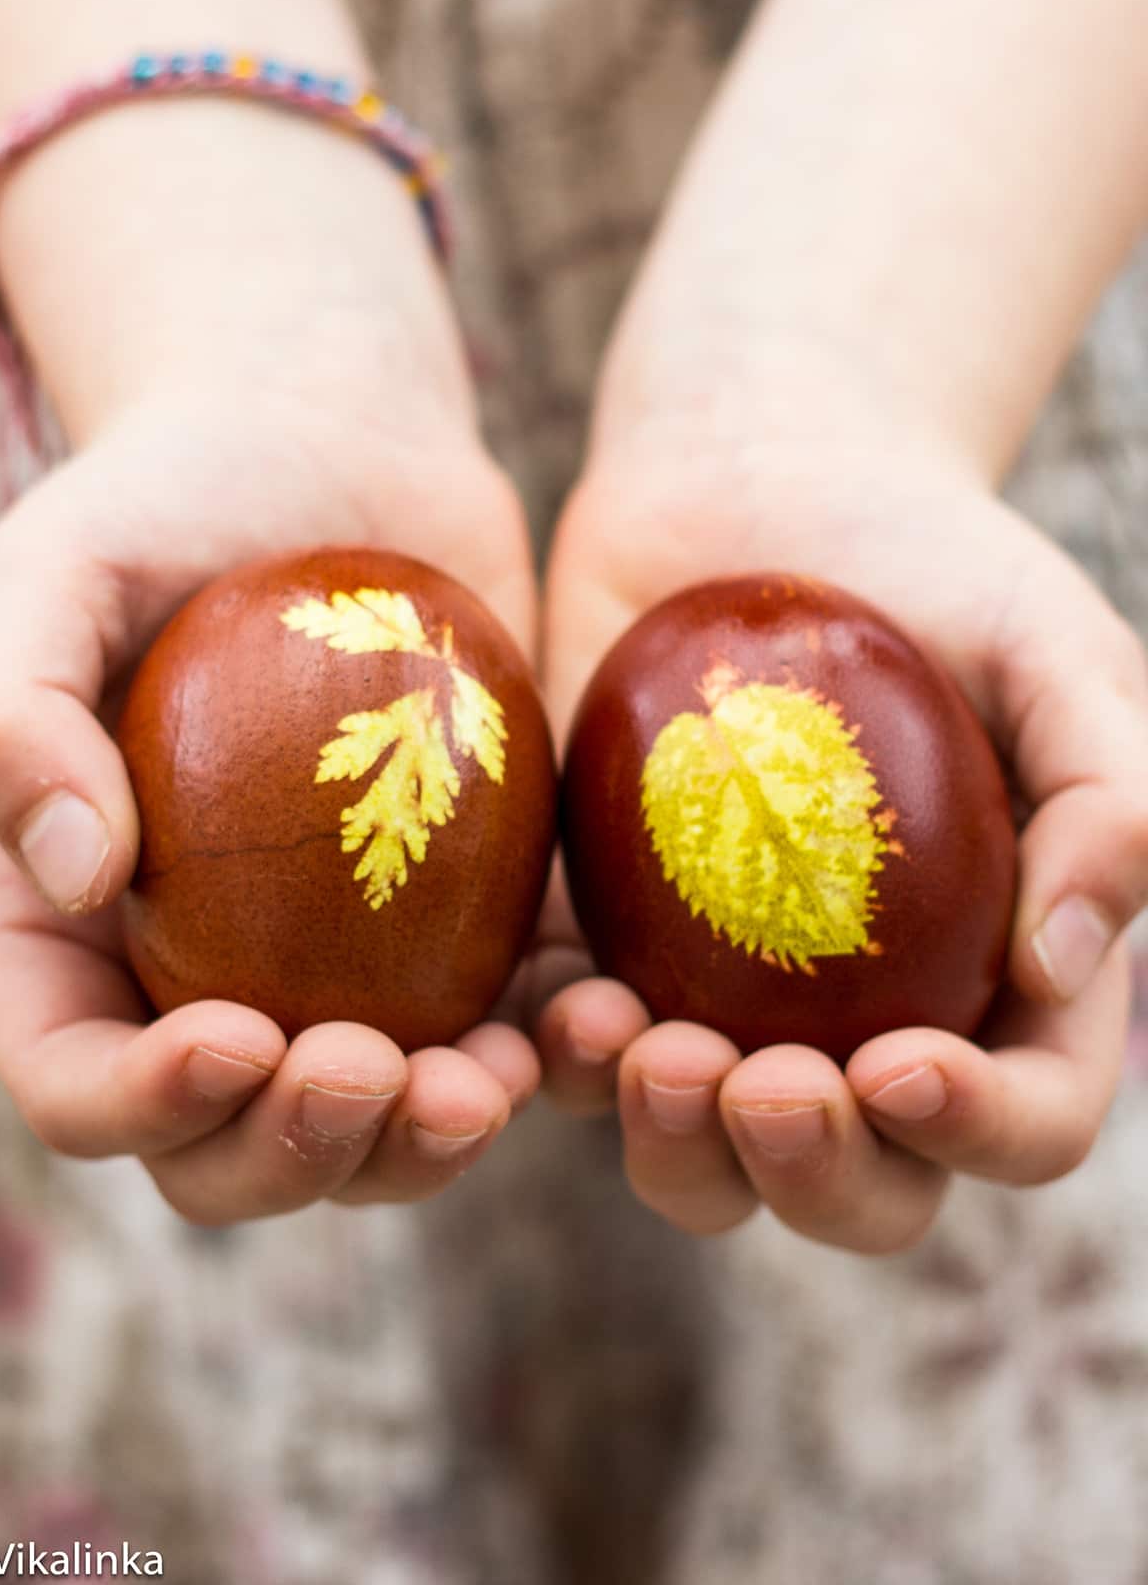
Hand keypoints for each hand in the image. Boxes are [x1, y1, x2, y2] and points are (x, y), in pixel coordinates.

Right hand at [0, 114, 540, 1221]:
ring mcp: (333, 963)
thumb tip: (79, 879)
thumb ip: (6, 718)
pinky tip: (592, 1020)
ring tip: (489, 1080)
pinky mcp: (460, 920)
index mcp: (71, 932)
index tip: (234, 1042)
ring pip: (374, 1121)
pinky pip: (501, 1024)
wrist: (329, 446)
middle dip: (296, 1155)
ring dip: (426, 1144)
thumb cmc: (163, 502)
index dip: (141, 1104)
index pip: (79, 1075)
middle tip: (373, 1076)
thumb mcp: (46, 577)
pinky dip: (544, 1053)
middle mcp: (196, 975)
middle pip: (229, 1144)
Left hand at [536, 415, 1139, 1248]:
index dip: (978, 1130)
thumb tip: (1061, 966)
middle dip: (819, 1175)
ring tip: (646, 1051)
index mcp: (1003, 975)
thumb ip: (1107, 799)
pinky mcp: (606, 945)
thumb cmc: (930, 557)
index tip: (900, 1067)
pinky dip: (571, 1066)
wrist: (752, 477)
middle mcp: (871, 1018)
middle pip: (866, 1184)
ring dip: (681, 1152)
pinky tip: (566, 1008)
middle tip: (760, 1084)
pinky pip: (581, 1056)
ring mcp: (731, 997)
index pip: (1026, 1113)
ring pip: (711, 1158)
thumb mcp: (1054, 649)